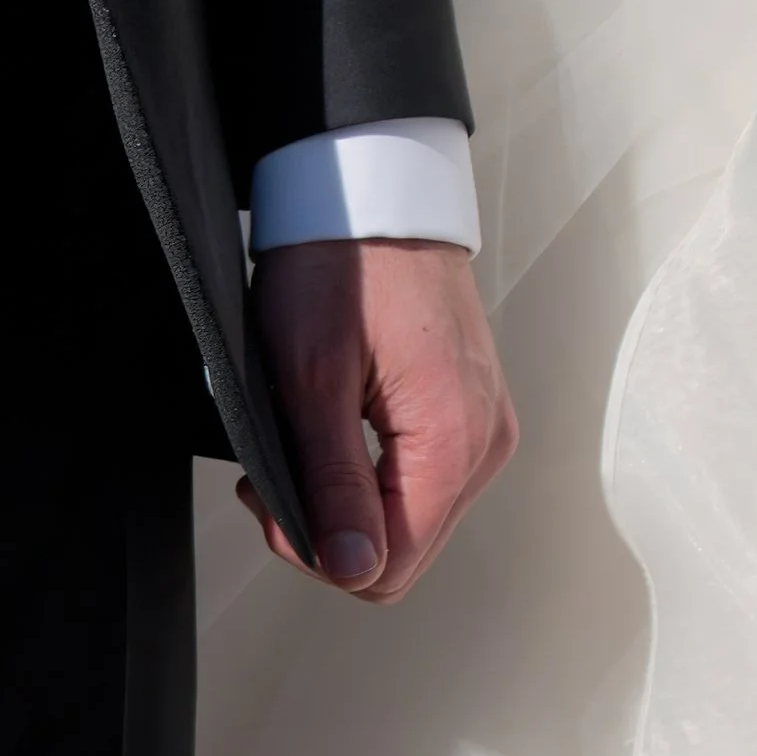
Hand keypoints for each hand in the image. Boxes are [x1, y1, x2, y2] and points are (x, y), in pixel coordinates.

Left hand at [248, 238, 515, 604]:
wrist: (373, 186)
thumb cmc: (339, 262)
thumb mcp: (311, 376)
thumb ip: (333, 482)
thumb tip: (352, 569)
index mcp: (455, 438)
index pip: (387, 569)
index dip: (317, 552)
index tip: (269, 493)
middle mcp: (487, 440)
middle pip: (404, 552)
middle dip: (330, 530)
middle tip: (275, 469)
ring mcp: (486, 424)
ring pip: (413, 521)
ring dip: (351, 503)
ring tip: (304, 441)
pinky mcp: (474, 408)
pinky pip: (426, 480)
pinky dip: (376, 475)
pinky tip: (339, 432)